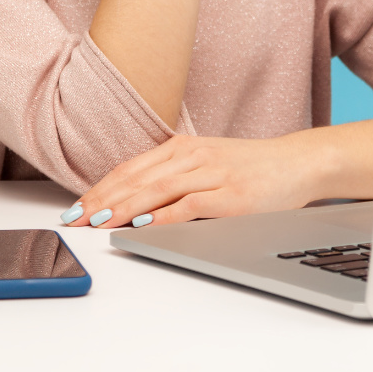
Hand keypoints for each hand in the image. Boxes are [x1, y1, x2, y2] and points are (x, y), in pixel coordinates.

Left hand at [63, 134, 326, 229]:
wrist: (297, 162)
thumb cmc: (251, 167)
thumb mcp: (206, 163)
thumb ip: (173, 177)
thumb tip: (132, 203)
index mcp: (182, 147)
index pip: (130, 169)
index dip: (99, 188)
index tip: (75, 207)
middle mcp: (192, 156)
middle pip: (136, 179)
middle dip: (101, 201)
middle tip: (74, 220)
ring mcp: (211, 173)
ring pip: (157, 190)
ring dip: (123, 208)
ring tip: (97, 222)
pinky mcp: (231, 195)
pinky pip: (190, 204)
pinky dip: (163, 214)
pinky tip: (143, 224)